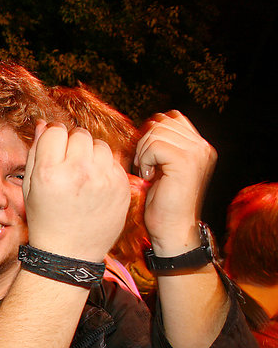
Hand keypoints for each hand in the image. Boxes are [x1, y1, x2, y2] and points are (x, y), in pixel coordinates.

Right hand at [23, 122, 129, 261]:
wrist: (70, 254)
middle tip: (68, 165)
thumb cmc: (46, 219)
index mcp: (50, 171)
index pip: (56, 130)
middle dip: (73, 145)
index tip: (53, 152)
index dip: (53, 139)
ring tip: (83, 175)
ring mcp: (104, 179)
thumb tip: (44, 123)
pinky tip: (96, 186)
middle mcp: (79, 171)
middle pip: (80, 134)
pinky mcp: (122, 186)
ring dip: (91, 154)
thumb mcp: (31, 187)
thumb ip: (36, 151)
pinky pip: (114, 161)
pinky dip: (105, 168)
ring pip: (100, 145)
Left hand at [134, 111, 215, 254]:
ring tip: (147, 172)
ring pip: (156, 132)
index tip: (146, 156)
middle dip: (144, 142)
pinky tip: (150, 177)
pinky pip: (154, 145)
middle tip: (145, 166)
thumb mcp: (164, 167)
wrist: (172, 229)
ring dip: (143, 152)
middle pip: (162, 122)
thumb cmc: (163, 202)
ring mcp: (197, 153)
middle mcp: (202, 147)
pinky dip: (145, 160)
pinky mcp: (185, 161)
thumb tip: (148, 124)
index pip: (172, 118)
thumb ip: (163, 145)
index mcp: (200, 147)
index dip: (152, 132)